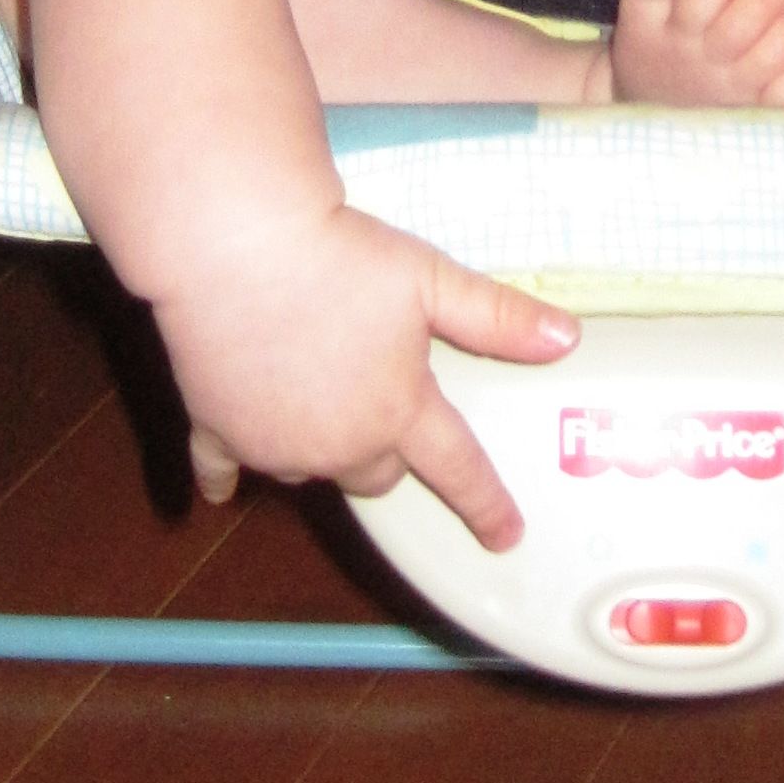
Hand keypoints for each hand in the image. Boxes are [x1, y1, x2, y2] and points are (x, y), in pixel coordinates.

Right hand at [158, 199, 578, 549]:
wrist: (237, 247)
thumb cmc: (340, 257)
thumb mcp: (432, 279)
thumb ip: (499, 317)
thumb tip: (566, 339)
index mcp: (398, 411)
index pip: (457, 469)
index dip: (487, 504)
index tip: (507, 535)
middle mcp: (339, 444)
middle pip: (376, 474)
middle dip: (390, 455)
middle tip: (388, 418)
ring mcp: (274, 445)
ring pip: (309, 469)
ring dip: (320, 449)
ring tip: (317, 401)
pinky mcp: (217, 428)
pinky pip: (223, 468)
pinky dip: (229, 473)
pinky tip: (224, 484)